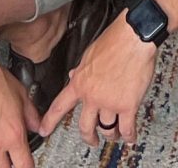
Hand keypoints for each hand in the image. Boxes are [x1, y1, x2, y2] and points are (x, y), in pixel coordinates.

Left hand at [43, 18, 156, 148]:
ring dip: (111, 134)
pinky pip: (126, 128)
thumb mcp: (89, 54)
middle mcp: (92, 96)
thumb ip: (81, 69)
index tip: (44, 130)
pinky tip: (130, 137)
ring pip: (106, 129)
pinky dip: (128, 135)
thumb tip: (75, 74)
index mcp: (80, 83)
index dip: (50, 121)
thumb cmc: (114, 40)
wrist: (133, 37)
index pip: (59, 106)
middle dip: (88, 137)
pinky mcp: (127, 105)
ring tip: (114, 134)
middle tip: (91, 140)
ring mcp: (109, 102)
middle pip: (85, 127)